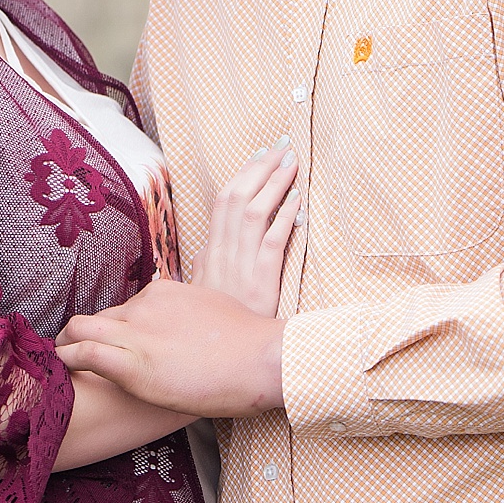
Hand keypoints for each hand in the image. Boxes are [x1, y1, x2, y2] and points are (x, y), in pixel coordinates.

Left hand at [56, 278, 285, 416]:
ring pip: (78, 331)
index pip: (123, 309)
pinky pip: (82, 355)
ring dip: (65, 348)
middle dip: (81, 338)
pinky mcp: (132, 364)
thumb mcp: (214, 310)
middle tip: (73, 359)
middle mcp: (144, 306)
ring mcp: (137, 333)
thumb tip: (191, 326)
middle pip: (96, 319)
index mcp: (163, 292)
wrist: (261, 358)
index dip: (111, 331)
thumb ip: (191, 315)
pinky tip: (62, 375)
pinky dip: (67, 362)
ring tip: (59, 367)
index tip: (109, 348)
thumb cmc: (249, 342)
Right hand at [191, 141, 300, 316]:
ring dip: (275, 184)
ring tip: (293, 163)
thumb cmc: (214, 322)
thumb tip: (215, 238)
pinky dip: (285, 219)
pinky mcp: (260, 283)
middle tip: (282, 146)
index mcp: (211, 251)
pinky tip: (298, 202)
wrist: (216, 355)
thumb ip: (211, 261)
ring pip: (254, 214)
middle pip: (238, 198)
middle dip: (261, 169)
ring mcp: (241, 267)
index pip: (224, 202)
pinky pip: (273, 243)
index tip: (260, 153)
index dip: (243, 174)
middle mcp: (223, 254)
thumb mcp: (205, 288)